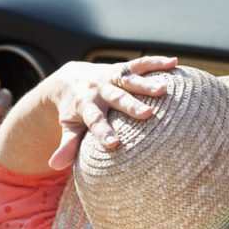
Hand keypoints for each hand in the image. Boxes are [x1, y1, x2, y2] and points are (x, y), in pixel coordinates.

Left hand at [45, 56, 175, 169]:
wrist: (69, 78)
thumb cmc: (73, 110)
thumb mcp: (68, 126)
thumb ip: (66, 145)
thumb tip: (54, 165)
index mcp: (85, 106)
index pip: (94, 121)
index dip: (103, 132)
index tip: (114, 145)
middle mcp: (99, 90)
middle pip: (116, 98)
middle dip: (130, 105)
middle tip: (147, 114)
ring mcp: (110, 77)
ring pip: (129, 79)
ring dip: (146, 83)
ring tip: (164, 89)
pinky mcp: (121, 68)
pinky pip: (139, 64)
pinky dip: (156, 62)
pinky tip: (174, 63)